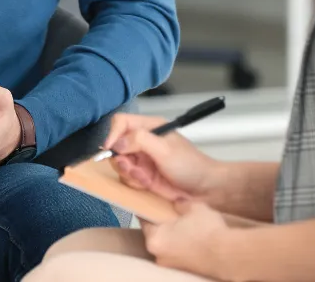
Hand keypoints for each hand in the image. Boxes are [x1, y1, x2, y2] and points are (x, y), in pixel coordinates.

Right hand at [104, 113, 221, 202]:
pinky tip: (147, 184)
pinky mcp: (143, 177)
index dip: (112, 134)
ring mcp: (142, 160)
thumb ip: (140, 141)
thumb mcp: (165, 149)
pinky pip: (128, 178)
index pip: (121, 123)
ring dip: (129, 173)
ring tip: (144, 178)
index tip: (110, 149)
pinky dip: (134, 182)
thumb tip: (116, 143)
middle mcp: (142, 142)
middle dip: (121, 159)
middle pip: (116, 145)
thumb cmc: (189, 165)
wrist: (204, 190)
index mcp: (150, 127)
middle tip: (132, 167)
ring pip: (120, 164)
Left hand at [142, 200, 229, 278]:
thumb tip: (177, 202)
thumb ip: (180, 203)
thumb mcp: (193, 207)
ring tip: (185, 224)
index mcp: (154, 240)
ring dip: (173, 235)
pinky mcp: (184, 270)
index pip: (144, 221)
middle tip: (171, 212)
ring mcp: (171, 265)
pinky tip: (193, 236)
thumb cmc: (206, 229)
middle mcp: (158, 256)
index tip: (152, 202)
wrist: (227, 253)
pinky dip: (182, 244)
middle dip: (162, 223)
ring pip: (167, 244)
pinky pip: (177, 252)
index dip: (149, 209)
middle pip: (155, 234)